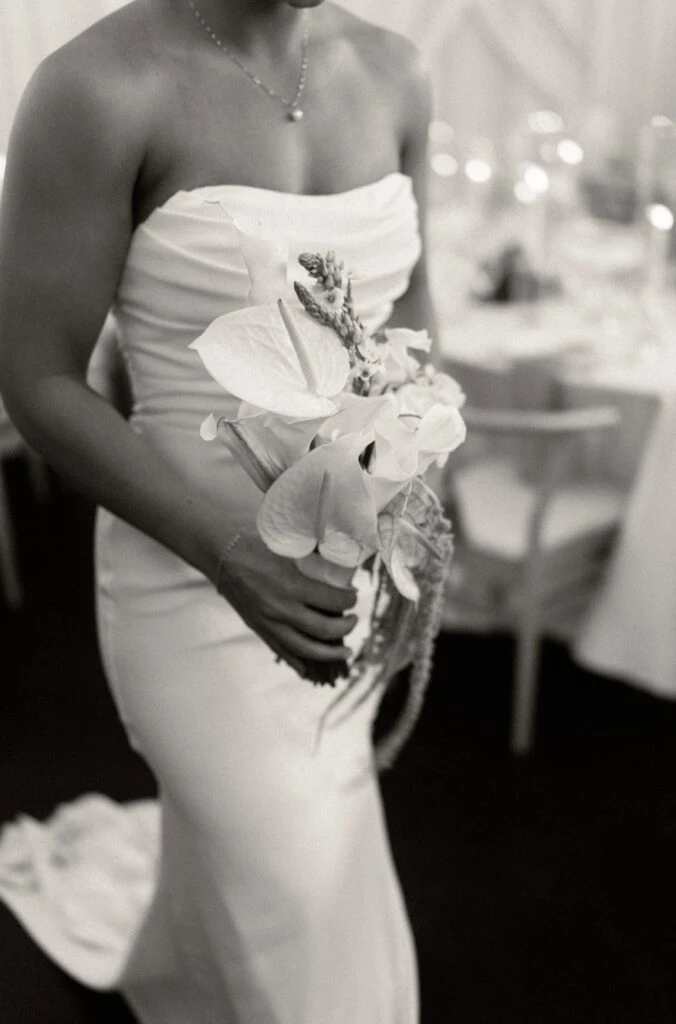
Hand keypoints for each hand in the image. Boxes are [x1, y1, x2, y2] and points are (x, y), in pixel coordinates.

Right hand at [216, 528, 357, 675]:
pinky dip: (298, 662)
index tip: (354, 596)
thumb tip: (341, 559)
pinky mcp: (259, 629)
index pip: (332, 601)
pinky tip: (311, 667)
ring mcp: (268, 623)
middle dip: (346, 627)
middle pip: (324, 629)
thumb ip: (313, 556)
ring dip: (330, 653)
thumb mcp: (289, 545)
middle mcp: (280, 609)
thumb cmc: (256, 543)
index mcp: (291, 585)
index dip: (349, 600)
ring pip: (306, 649)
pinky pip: (282, 652)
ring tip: (346, 650)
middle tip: (354, 619)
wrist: (221, 552)